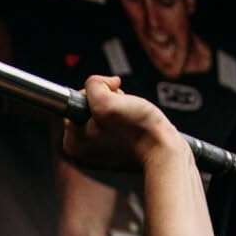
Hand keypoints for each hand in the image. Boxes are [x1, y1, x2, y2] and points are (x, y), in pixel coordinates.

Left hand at [61, 74, 186, 174]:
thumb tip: (100, 83)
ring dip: (117, 108)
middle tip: (123, 111)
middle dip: (107, 102)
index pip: (76, 101)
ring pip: (102, 113)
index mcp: (72, 143)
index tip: (111, 103)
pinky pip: (113, 124)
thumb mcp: (106, 101)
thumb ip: (93, 85)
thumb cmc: (138, 130)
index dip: (97, 94)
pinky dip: (123, 120)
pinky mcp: (112, 150)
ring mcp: (97, 152)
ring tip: (129, 119)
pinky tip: (131, 125)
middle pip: (89, 107)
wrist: (163, 150)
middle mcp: (81, 150)